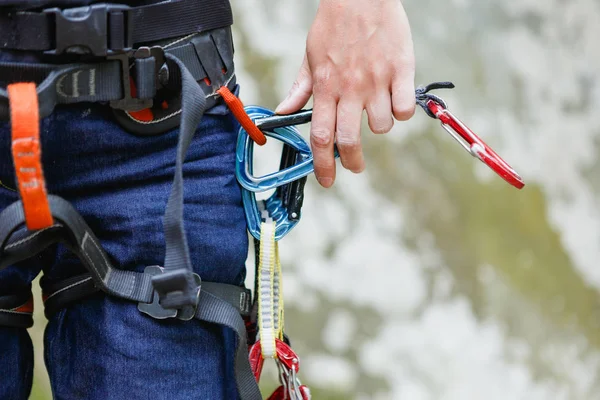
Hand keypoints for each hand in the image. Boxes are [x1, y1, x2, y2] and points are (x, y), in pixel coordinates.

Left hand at [276, 0, 415, 187]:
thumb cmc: (333, 26)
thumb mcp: (310, 56)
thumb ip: (299, 88)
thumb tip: (282, 112)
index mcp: (325, 86)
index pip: (320, 136)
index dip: (323, 164)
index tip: (327, 180)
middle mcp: (350, 88)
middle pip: (349, 140)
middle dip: (351, 161)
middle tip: (355, 166)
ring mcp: (376, 80)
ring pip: (381, 126)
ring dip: (378, 126)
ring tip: (375, 110)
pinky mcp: (401, 70)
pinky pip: (405, 109)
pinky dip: (401, 112)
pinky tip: (395, 99)